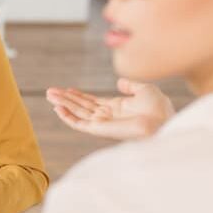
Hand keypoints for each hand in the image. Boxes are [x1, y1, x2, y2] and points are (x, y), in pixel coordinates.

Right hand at [47, 78, 173, 139]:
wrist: (163, 122)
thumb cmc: (159, 108)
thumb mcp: (145, 89)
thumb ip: (131, 85)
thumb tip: (119, 82)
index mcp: (117, 108)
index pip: (92, 102)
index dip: (79, 95)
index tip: (67, 89)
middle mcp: (107, 116)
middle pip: (81, 107)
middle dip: (66, 99)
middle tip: (50, 91)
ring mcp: (103, 123)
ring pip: (77, 113)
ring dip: (63, 104)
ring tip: (50, 95)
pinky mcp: (100, 129)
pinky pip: (79, 124)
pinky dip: (68, 117)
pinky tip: (58, 109)